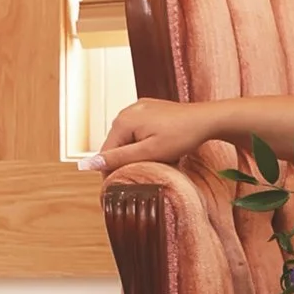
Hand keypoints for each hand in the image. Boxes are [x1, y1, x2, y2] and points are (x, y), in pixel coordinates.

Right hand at [88, 97, 222, 174]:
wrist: (207, 119)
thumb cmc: (182, 136)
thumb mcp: (149, 152)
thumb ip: (118, 158)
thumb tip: (86, 164)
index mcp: (122, 121)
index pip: (106, 153)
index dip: (112, 172)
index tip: (124, 186)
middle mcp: (126, 111)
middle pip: (118, 145)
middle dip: (129, 161)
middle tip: (150, 171)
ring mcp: (138, 107)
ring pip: (130, 139)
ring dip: (140, 153)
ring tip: (160, 159)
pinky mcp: (150, 108)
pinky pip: (141, 130)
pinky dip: (148, 142)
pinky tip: (163, 148)